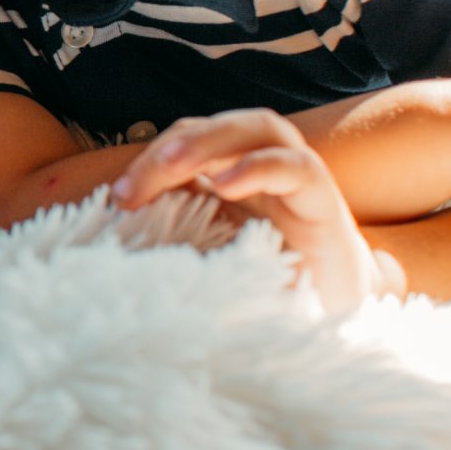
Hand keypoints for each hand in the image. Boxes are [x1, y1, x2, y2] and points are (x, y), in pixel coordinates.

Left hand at [115, 109, 400, 314]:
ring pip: (258, 128)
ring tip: (171, 166)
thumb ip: (174, 228)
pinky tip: (227, 185)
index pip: (186, 141)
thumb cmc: (266, 286)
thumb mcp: (208, 255)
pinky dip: (258, 167)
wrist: (334, 321)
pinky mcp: (326, 203)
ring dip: (209, 141)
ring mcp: (298, 179)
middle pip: (216, 128)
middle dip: (170, 148)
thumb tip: (115, 218)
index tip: (116, 197)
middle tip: (130, 188)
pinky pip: (296, 167)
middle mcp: (264, 166)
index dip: (149, 159)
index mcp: (232, 173)